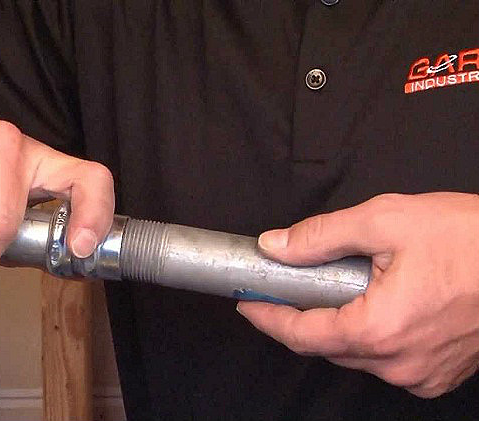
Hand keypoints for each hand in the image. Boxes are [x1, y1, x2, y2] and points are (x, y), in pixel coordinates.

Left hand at [237, 192, 478, 397]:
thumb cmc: (472, 239)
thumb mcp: (387, 221)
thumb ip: (322, 236)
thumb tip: (276, 246)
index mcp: (379, 329)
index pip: (301, 334)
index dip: (268, 318)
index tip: (248, 304)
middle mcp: (398, 363)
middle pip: (325, 346)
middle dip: (300, 317)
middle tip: (288, 287)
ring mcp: (421, 374)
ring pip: (355, 355)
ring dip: (338, 324)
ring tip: (343, 287)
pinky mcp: (439, 375)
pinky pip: (386, 361)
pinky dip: (371, 336)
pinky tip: (377, 305)